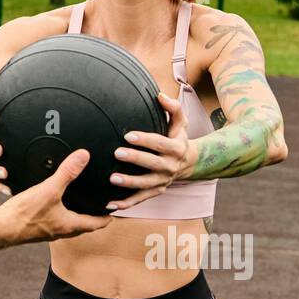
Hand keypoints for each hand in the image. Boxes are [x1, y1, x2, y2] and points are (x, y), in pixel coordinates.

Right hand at [0, 148, 111, 241]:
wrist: (1, 228)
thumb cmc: (25, 214)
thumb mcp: (49, 189)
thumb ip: (67, 173)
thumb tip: (83, 157)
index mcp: (70, 225)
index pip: (96, 224)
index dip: (107, 217)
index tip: (114, 211)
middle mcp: (61, 231)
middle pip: (83, 226)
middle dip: (92, 217)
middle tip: (99, 207)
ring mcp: (48, 231)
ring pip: (68, 225)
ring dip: (75, 217)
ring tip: (78, 204)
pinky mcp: (36, 228)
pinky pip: (54, 222)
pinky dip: (59, 215)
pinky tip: (51, 205)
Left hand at [106, 90, 196, 215]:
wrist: (188, 163)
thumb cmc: (178, 138)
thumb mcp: (181, 123)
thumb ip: (173, 108)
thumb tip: (159, 94)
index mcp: (176, 149)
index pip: (160, 144)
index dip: (145, 140)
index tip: (128, 134)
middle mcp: (170, 167)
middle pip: (152, 164)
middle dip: (135, 159)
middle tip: (116, 153)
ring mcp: (163, 181)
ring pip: (146, 184)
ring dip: (129, 183)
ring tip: (112, 178)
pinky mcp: (156, 191)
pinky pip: (140, 199)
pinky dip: (126, 203)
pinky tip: (110, 204)